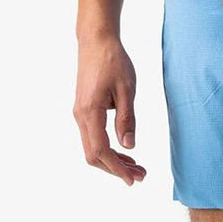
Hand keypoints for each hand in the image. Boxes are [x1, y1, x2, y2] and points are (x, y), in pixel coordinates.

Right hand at [73, 35, 145, 184]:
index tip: (133, 179)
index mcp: (90, 112)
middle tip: (142, 175)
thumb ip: (127, 119)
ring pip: (93, 147)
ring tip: (138, 167)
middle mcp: (80, 116)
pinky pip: (93, 136)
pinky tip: (126, 152)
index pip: (100, 151)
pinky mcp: (85, 110)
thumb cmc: (114, 62)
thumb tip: (129, 146)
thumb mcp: (127, 90)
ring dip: (114, 160)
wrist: (96, 41)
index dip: (117, 168)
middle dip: (117, 169)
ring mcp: (80, 113)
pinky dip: (109, 149)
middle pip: (94, 155)